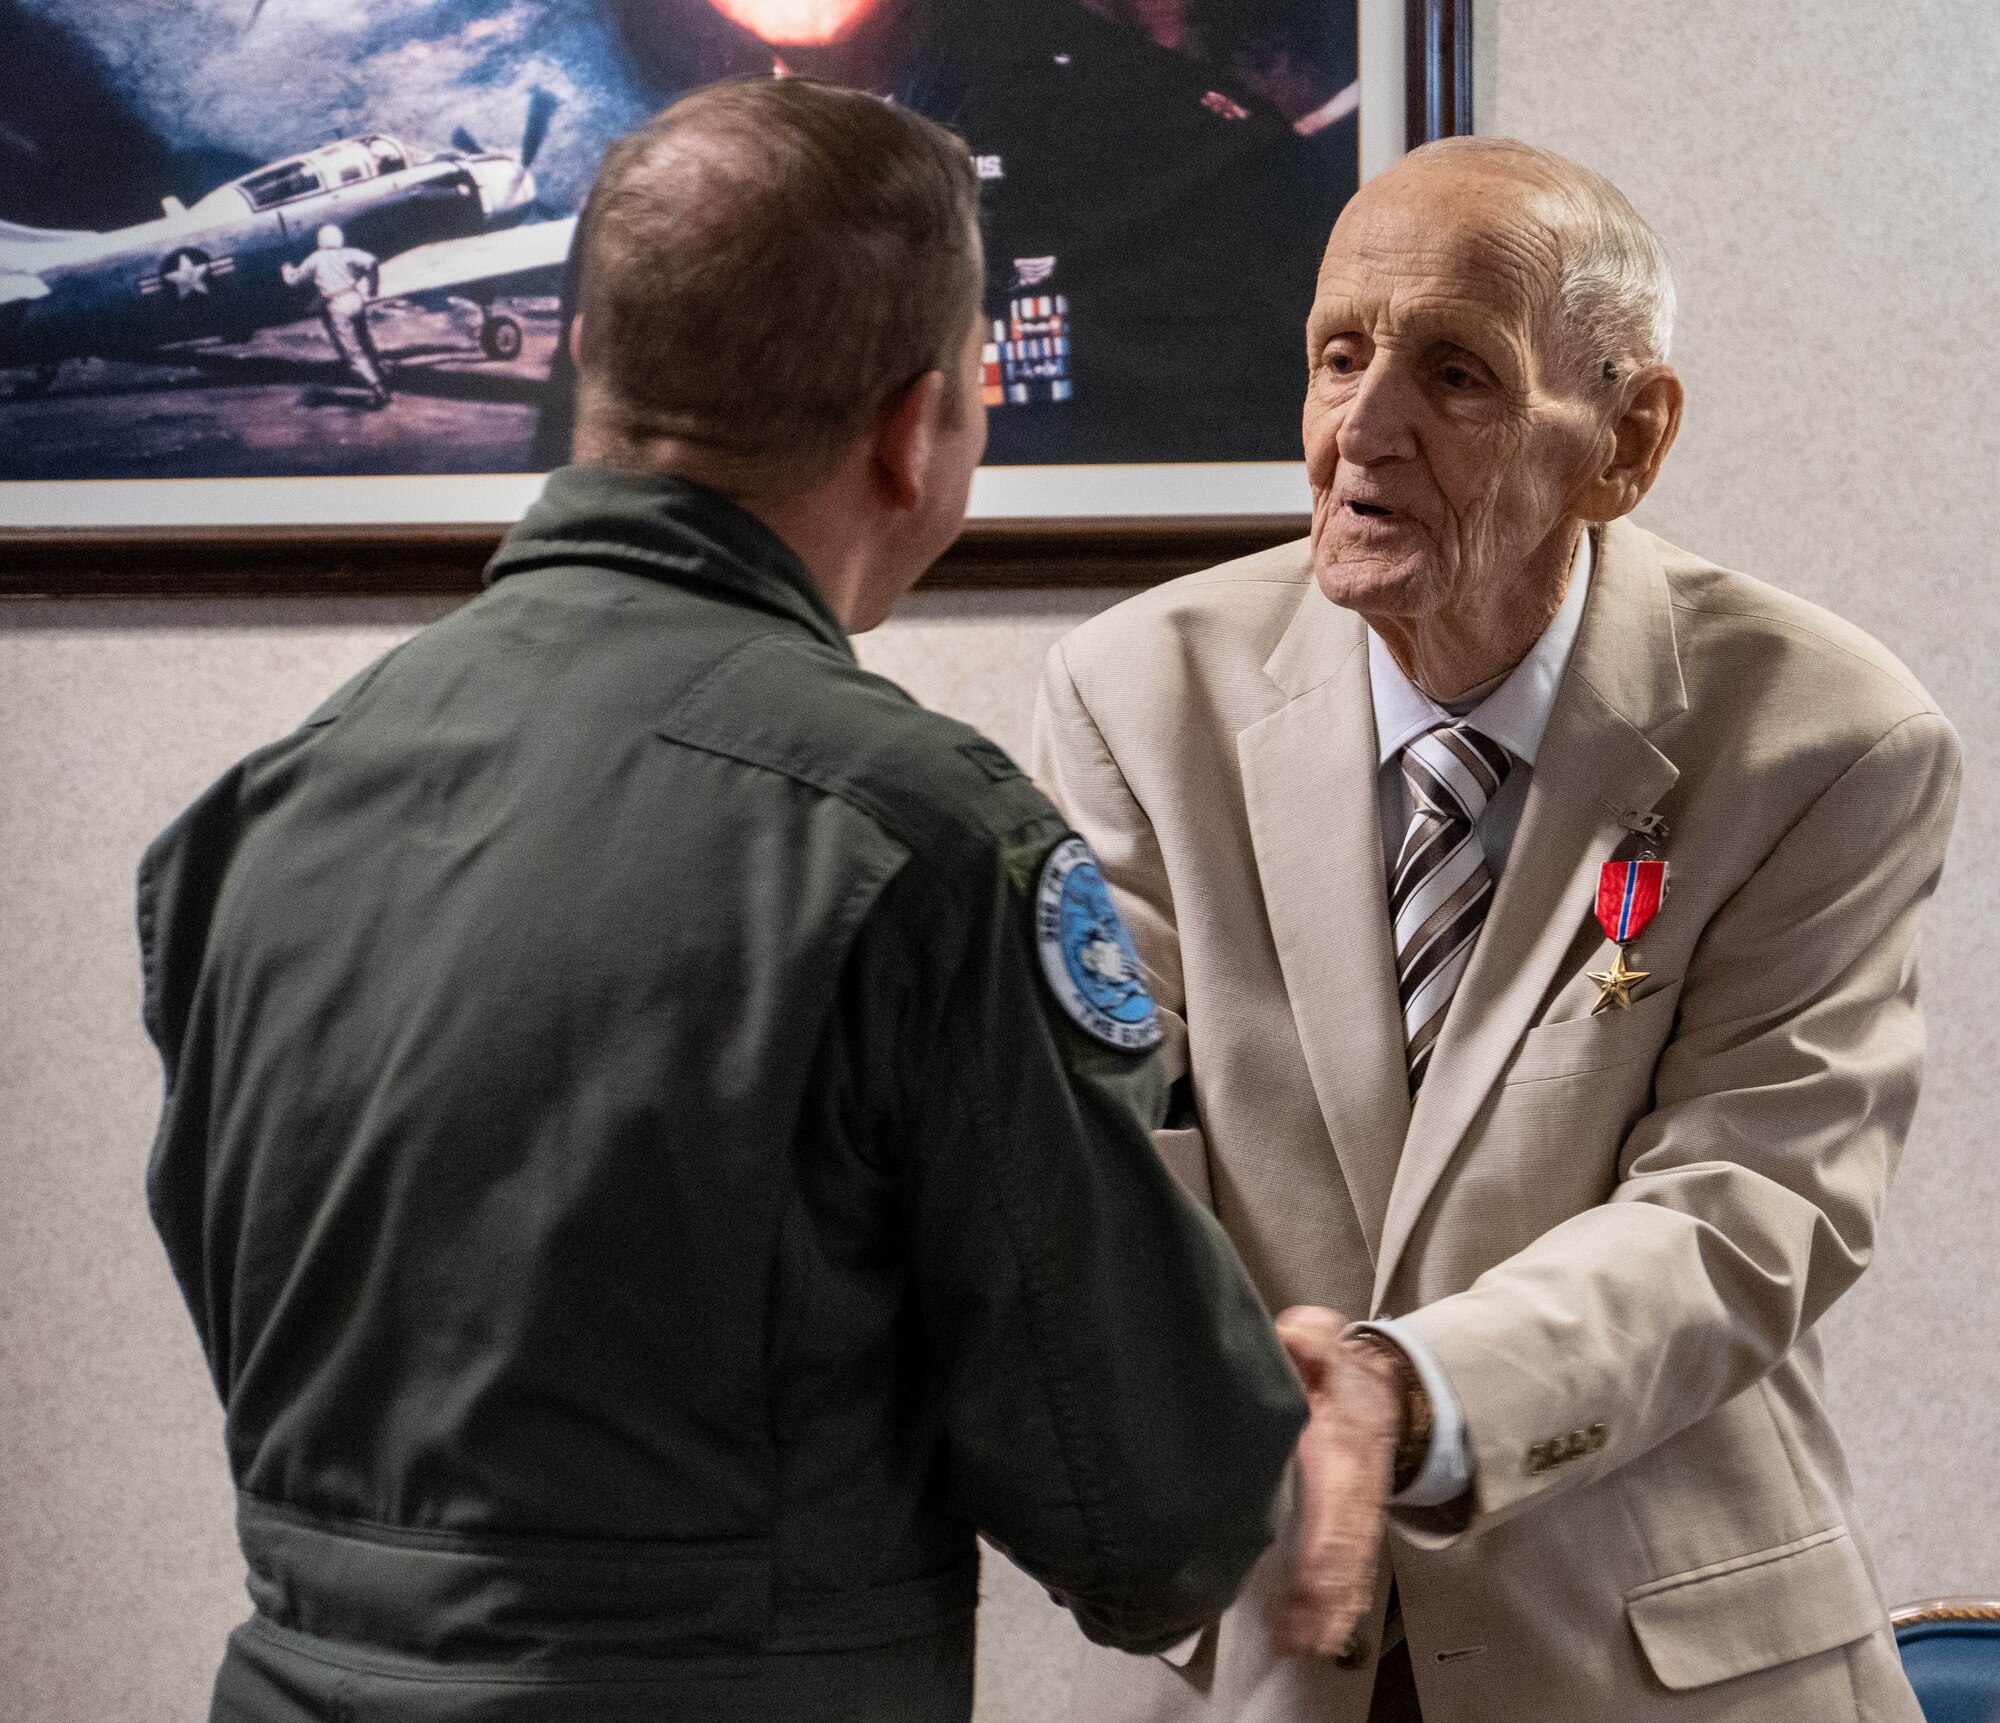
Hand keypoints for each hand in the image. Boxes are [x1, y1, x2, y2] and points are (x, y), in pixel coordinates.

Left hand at [1269, 1306, 1401, 1659]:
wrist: (1380, 1388)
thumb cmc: (1339, 1373)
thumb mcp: (1324, 1345)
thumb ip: (1311, 1339)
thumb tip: (1296, 1336)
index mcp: (1344, 1450)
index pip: (1340, 1504)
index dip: (1327, 1547)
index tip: (1310, 1582)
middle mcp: (1353, 1490)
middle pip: (1343, 1551)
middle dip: (1324, 1595)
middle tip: (1298, 1636)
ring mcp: (1353, 1514)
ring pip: (1345, 1569)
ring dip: (1326, 1610)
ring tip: (1300, 1646)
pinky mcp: (1346, 1528)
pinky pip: (1343, 1572)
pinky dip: (1333, 1608)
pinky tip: (1312, 1638)